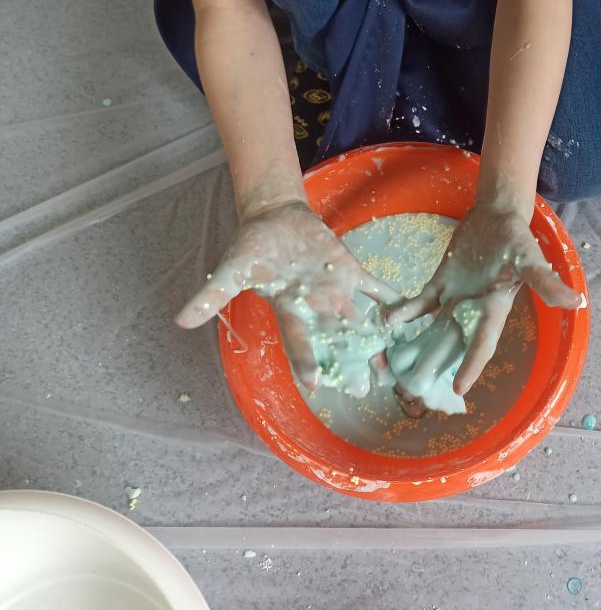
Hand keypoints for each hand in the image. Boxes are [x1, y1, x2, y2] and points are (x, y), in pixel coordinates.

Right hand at [176, 201, 397, 391]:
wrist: (275, 217)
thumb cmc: (252, 246)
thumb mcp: (231, 270)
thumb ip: (212, 295)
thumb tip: (181, 320)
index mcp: (290, 310)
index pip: (299, 341)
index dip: (307, 362)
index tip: (317, 387)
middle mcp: (317, 308)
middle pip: (336, 342)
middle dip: (348, 365)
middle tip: (363, 391)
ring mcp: (338, 292)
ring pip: (360, 323)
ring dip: (375, 344)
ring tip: (392, 369)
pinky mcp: (353, 273)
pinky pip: (376, 291)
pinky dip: (392, 303)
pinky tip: (411, 318)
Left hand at [389, 203, 580, 393]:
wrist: (497, 215)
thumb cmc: (516, 238)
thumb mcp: (530, 259)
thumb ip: (546, 282)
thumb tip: (575, 303)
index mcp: (493, 309)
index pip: (482, 343)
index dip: (471, 366)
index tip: (458, 388)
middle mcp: (472, 309)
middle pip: (453, 344)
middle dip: (436, 365)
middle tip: (415, 388)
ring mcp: (455, 297)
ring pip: (432, 327)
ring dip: (416, 343)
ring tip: (394, 362)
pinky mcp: (441, 282)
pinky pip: (421, 302)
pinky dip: (406, 312)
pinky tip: (389, 320)